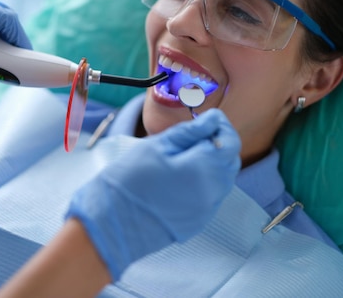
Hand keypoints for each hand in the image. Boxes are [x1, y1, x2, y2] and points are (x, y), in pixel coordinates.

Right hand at [66, 109, 240, 280]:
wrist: (112, 223)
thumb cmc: (130, 180)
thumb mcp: (157, 146)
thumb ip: (190, 132)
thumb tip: (212, 120)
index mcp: (205, 169)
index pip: (230, 142)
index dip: (221, 127)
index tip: (207, 120)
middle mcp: (213, 192)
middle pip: (230, 161)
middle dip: (218, 144)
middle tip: (195, 134)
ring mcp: (207, 211)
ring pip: (223, 180)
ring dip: (213, 163)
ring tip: (186, 155)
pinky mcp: (198, 222)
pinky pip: (212, 197)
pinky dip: (205, 182)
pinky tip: (182, 177)